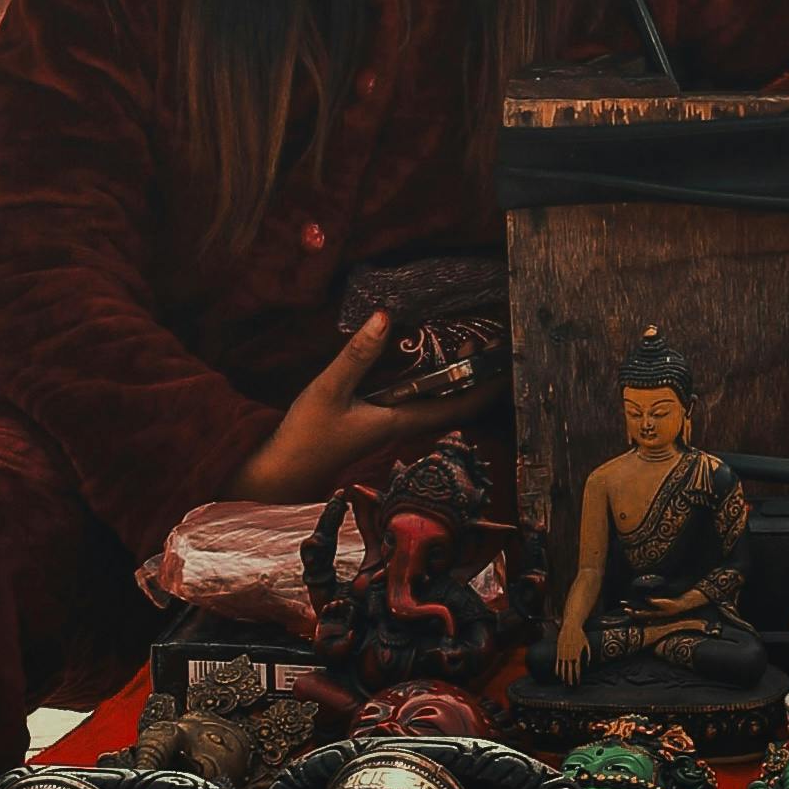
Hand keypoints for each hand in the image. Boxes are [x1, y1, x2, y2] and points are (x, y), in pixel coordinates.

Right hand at [228, 312, 487, 503]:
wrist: (279, 472)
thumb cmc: (305, 437)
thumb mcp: (328, 390)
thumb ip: (357, 354)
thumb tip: (386, 316)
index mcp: (401, 420)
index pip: (460, 406)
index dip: (487, 385)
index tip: (509, 360)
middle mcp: (402, 425)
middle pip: (455, 402)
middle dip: (477, 374)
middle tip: (491, 340)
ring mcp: (390, 424)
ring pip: (436, 400)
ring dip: (454, 374)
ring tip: (467, 342)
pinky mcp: (376, 421)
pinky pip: (415, 398)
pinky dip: (429, 377)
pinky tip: (424, 359)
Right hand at [553, 620, 586, 684]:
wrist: (571, 627)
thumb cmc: (580, 635)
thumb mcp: (587, 644)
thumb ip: (588, 655)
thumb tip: (588, 664)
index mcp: (577, 654)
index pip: (577, 668)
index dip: (577, 676)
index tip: (578, 681)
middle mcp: (570, 655)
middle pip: (569, 670)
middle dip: (570, 678)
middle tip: (571, 685)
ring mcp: (563, 654)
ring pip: (563, 667)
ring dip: (564, 675)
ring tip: (565, 682)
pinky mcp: (559, 651)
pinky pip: (557, 663)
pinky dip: (557, 669)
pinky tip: (558, 675)